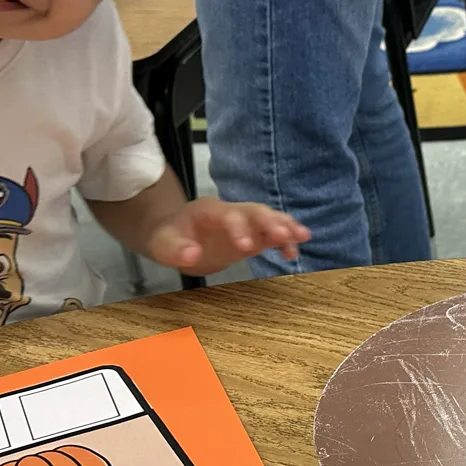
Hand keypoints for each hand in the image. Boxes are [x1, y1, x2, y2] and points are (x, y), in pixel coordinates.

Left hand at [145, 200, 309, 275]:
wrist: (174, 236)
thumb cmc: (168, 238)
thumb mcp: (162, 245)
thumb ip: (175, 249)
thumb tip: (193, 255)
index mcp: (209, 211)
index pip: (228, 214)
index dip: (239, 228)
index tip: (247, 247)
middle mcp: (231, 212)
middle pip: (254, 211)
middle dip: (271, 222)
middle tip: (286, 235)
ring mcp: (244, 223)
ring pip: (268, 218)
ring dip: (285, 226)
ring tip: (303, 237)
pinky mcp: (252, 236)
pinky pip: (271, 235)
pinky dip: (285, 240)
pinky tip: (294, 252)